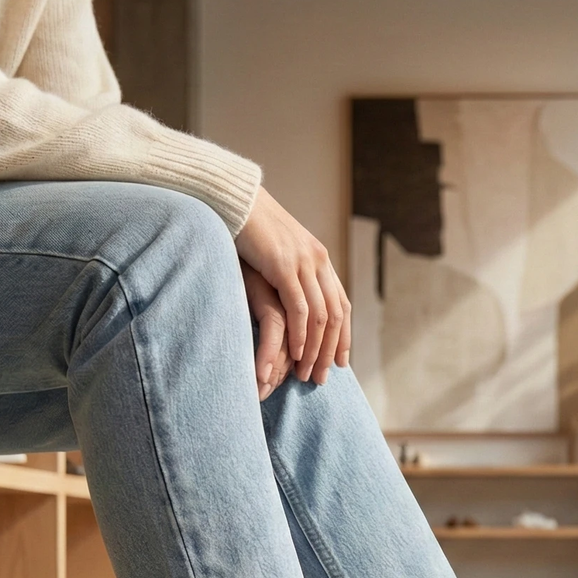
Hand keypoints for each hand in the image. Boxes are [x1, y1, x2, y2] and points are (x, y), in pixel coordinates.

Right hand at [234, 187, 350, 384]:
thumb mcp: (277, 253)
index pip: (341, 304)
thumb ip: (289, 274)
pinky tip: (296, 354)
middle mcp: (318, 261)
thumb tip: (292, 297)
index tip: (340, 362)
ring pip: (321, 317)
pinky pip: (300, 309)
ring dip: (316, 350)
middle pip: (335, 315)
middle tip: (323, 378)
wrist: (234, 200)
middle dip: (330, 350)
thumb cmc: (248, 229)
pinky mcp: (284, 266)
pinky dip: (301, 335)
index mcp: (320, 258)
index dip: (343, 336)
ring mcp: (303, 263)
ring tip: (308, 374)